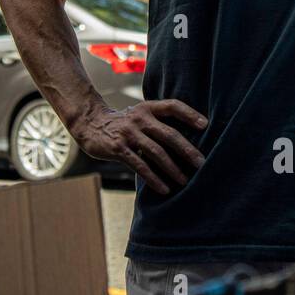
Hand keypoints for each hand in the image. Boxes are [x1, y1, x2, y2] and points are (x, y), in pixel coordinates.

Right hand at [70, 99, 206, 195]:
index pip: (172, 106)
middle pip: (169, 134)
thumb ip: (157, 124)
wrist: (89, 124)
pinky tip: (164, 188)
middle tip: (202, 164)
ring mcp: (128, 133)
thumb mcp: (138, 116)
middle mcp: (139, 118)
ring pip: (156, 152)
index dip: (189, 114)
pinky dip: (153, 178)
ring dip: (173, 168)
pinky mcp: (118, 148)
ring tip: (185, 181)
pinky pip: (139, 165)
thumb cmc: (122, 123)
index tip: (205, 125)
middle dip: (187, 150)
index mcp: (147, 108)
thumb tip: (186, 143)